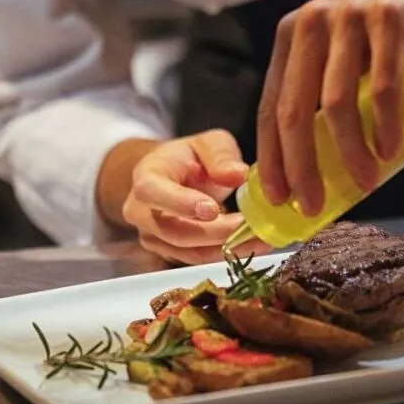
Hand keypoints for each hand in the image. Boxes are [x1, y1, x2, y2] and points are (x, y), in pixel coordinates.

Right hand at [119, 130, 271, 264]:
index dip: (180, 203)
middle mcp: (141, 212)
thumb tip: (238, 174)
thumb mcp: (208, 144)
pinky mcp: (169, 253)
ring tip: (262, 238)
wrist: (171, 178)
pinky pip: (198, 259)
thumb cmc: (188, 158)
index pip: (152, 192)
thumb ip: (221, 155)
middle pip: (174, 231)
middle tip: (251, 227)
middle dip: (215, 233)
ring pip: (189, 252)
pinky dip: (227, 254)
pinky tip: (253, 244)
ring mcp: (152, 237)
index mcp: (146, 177)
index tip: (212, 209)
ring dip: (227, 248)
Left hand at [256, 0, 403, 215]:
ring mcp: (349, 18)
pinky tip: (388, 150)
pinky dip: (384, 124)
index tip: (278, 200)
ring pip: (336, 103)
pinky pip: (382, 83)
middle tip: (314, 207)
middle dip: (301, 168)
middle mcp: (312, 24)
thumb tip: (319, 162)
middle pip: (296, 111)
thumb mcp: (344, 44)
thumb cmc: (390, 20)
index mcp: (292, 37)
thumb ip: (327, 85)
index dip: (271, 159)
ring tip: (365, 184)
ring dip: (348, 153)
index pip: (271, 107)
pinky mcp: (390, 17)